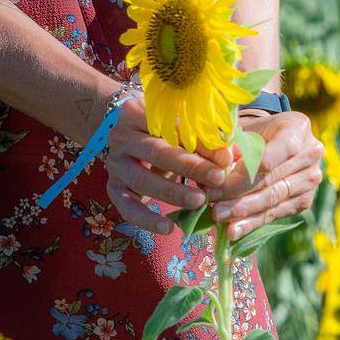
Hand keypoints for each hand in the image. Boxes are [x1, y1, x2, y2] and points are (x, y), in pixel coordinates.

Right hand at [102, 90, 240, 235]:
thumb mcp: (183, 131)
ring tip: (200, 201)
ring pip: (141, 179)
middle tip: (218, 179)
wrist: (132, 139)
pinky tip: (168, 228)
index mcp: (137, 111)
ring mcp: (114, 163)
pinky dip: (147, 219)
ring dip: (173, 193)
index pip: (170, 126)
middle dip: (190, 167)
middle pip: (156, 151)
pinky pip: (127, 207)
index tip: (226, 158)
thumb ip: (205, 142)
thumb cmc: (165, 133)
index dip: (200, 142)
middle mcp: (120, 135)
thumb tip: (227, 157)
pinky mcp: (113, 187)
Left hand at [204, 109, 324, 241]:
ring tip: (218, 216)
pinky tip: (233, 230)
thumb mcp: (240, 130)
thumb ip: (230, 146)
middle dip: (237, 194)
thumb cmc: (252, 132)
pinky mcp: (305, 200)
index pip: (270, 156)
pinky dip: (252, 222)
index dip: (243, 173)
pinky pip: (276, 213)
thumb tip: (220, 166)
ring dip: (243, 211)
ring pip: (273, 199)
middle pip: (271, 179)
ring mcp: (311, 179)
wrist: (271, 141)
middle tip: (212, 204)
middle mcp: (311, 153)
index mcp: (297, 128)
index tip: (217, 183)